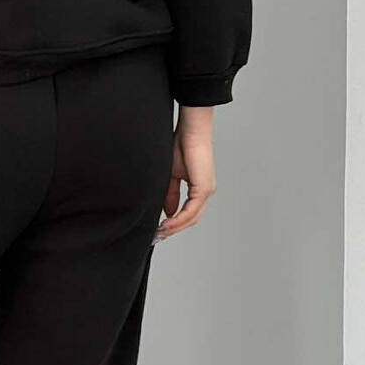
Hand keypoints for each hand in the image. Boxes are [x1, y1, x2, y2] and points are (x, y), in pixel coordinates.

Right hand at [156, 106, 216, 239]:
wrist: (190, 130)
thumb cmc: (181, 145)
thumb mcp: (171, 175)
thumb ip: (170, 194)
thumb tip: (168, 212)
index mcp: (200, 188)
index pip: (189, 212)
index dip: (174, 223)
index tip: (159, 228)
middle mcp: (206, 191)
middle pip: (191, 218)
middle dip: (174, 229)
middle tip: (158, 234)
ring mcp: (207, 191)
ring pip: (192, 217)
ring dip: (175, 227)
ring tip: (160, 231)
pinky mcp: (204, 189)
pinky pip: (191, 210)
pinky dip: (178, 219)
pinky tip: (167, 223)